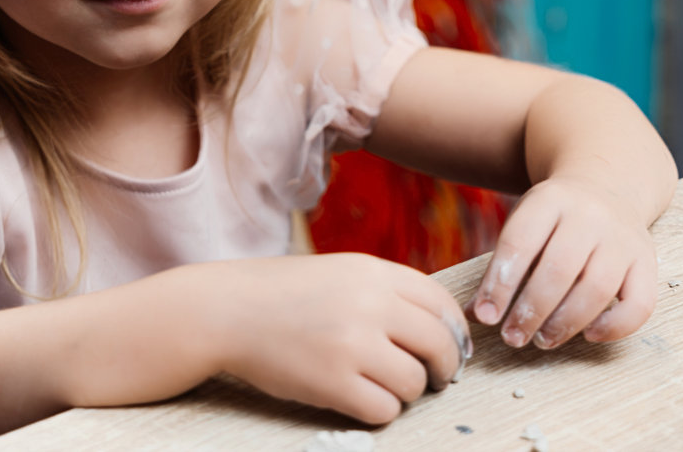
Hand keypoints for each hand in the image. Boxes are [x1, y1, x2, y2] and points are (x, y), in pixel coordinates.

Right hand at [211, 253, 470, 425]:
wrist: (227, 311)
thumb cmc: (283, 294)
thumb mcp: (340, 272)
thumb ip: (385, 291)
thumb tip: (439, 326)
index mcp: (373, 271)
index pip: (441, 302)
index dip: (455, 331)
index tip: (452, 348)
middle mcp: (370, 304)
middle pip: (439, 344)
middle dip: (444, 367)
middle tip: (435, 378)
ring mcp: (352, 344)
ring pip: (414, 382)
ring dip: (406, 391)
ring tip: (384, 386)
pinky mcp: (333, 382)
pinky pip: (384, 409)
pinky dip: (380, 410)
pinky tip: (362, 399)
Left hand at [469, 174, 657, 349]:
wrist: (606, 185)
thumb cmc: (554, 218)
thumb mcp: (524, 223)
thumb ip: (501, 266)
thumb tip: (476, 314)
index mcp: (549, 200)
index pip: (519, 243)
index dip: (498, 284)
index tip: (485, 316)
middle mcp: (590, 215)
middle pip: (558, 269)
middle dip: (531, 311)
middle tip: (512, 337)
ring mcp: (622, 238)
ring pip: (596, 288)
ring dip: (565, 323)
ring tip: (542, 340)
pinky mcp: (647, 261)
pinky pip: (639, 303)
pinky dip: (615, 326)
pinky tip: (589, 334)